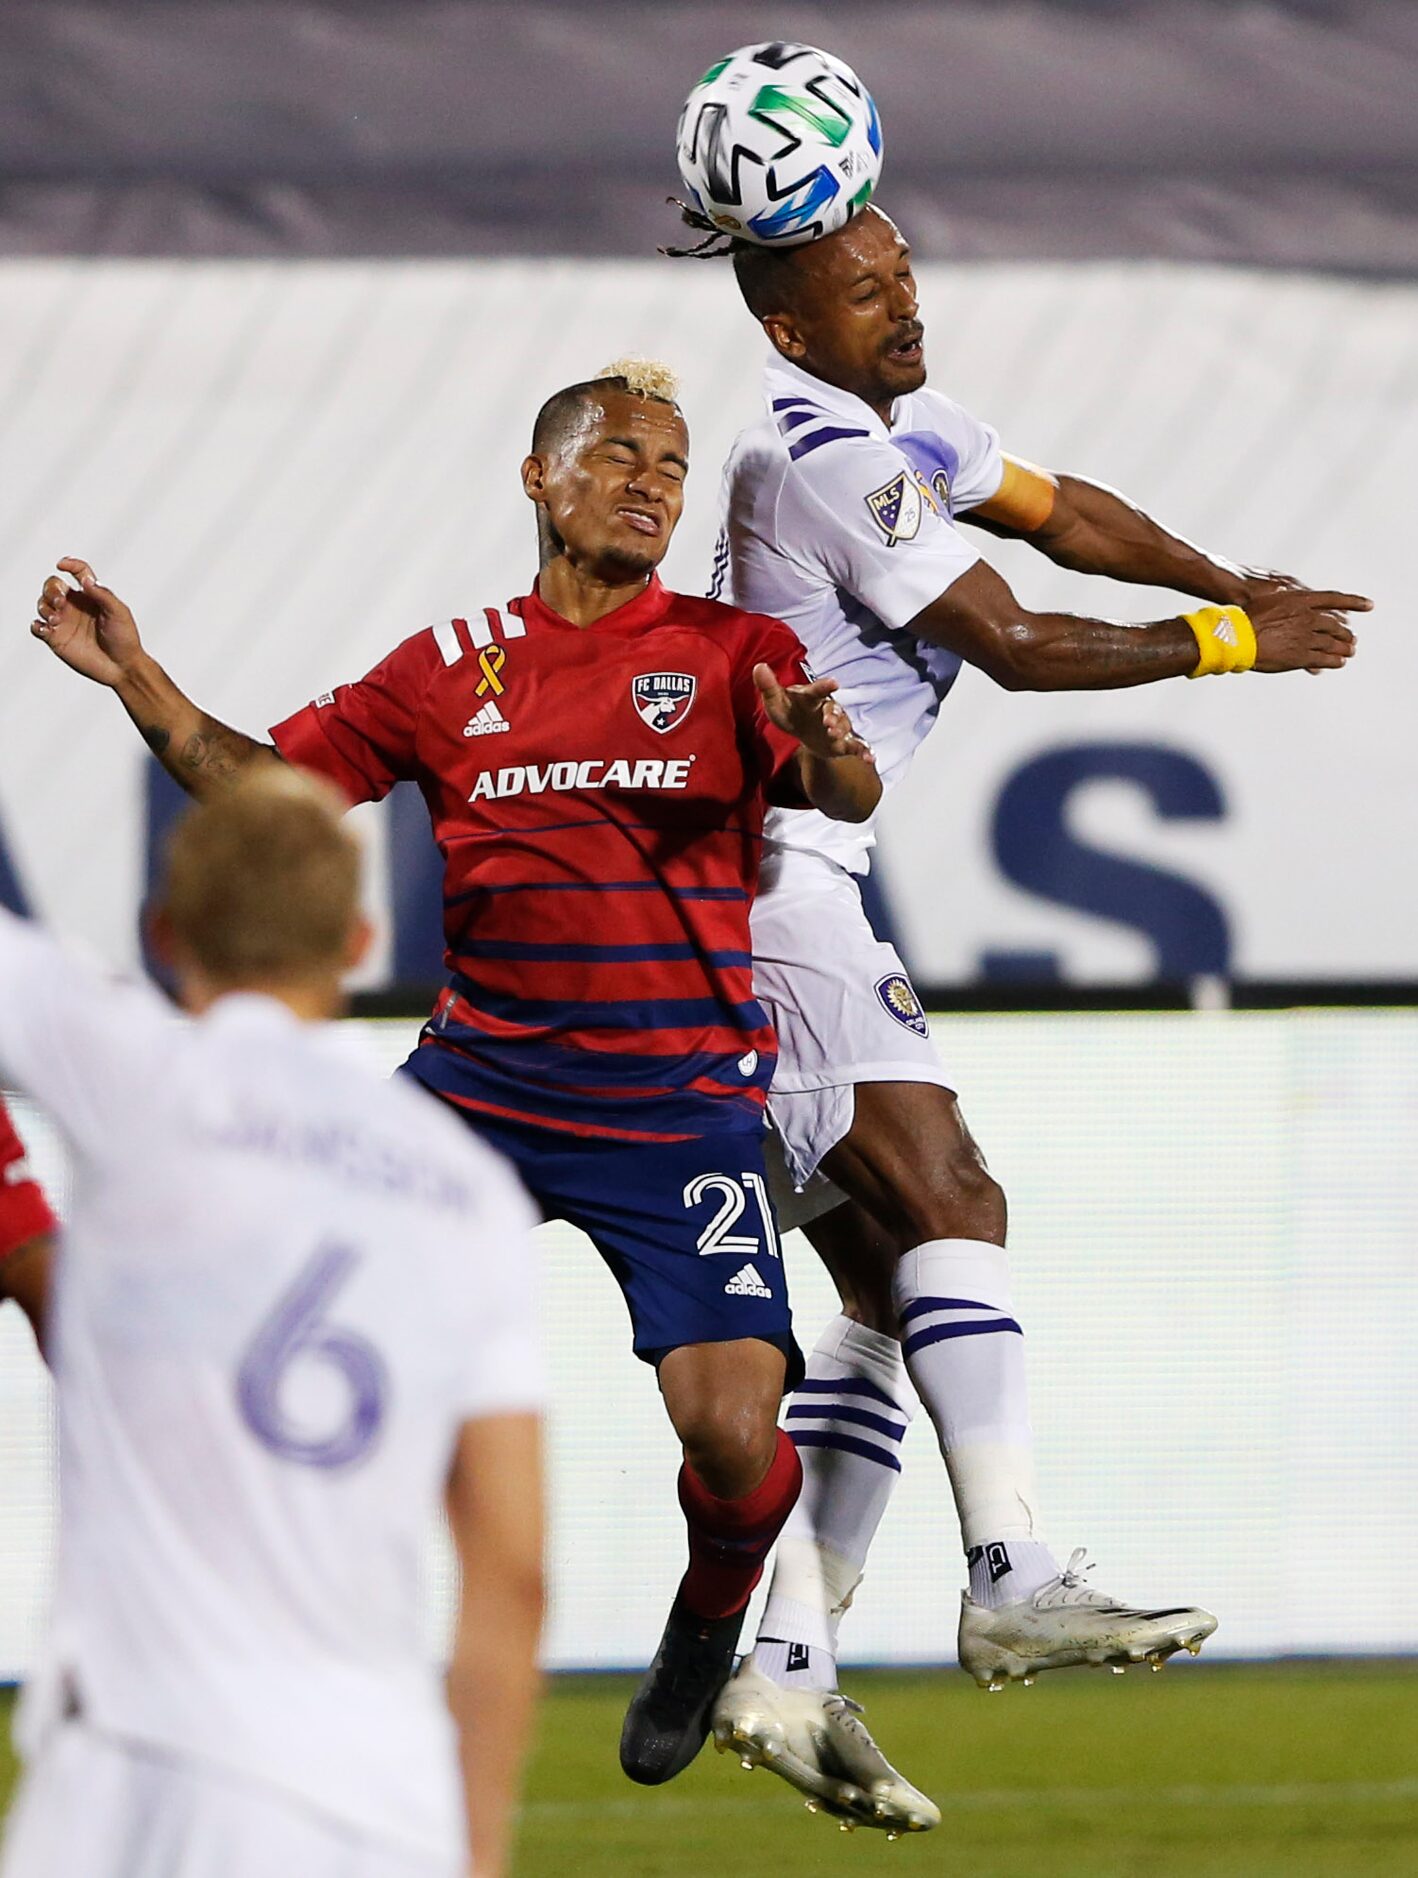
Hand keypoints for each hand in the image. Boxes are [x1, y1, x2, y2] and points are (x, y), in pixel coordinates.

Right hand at [32, 558, 144, 686]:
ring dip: (44, 607)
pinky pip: (37, 627)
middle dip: (51, 590)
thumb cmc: (125, 639)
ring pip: (42, 604)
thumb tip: (86, 580)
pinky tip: (46, 628)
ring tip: (56, 619)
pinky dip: (36, 625)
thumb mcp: (119, 613)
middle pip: (52, 586)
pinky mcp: (56, 639)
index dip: (69, 565)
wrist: (122, 667)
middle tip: (60, 602)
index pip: (78, 573)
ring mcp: (64, 622)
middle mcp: (74, 606)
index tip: (62, 565)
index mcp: (90, 596)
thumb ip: (103, 595)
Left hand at [753, 664, 874, 762]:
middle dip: (832, 714)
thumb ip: (769, 687)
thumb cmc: (791, 711)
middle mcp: (828, 709)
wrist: (804, 731)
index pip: (818, 690)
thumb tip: (758, 666)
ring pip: (844, 726)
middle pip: (833, 709)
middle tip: (827, 722)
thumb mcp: (776, 702)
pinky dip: (864, 751)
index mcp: (812, 697)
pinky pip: (857, 745)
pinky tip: (869, 759)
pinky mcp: (844, 742)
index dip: (825, 686)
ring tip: (834, 735)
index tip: (834, 683)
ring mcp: (838, 725)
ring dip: (841, 730)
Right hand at [1245, 584, 1369, 674]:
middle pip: (1335, 625)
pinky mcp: (1302, 655)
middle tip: (1352, 638)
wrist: (1236, 636)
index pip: (1334, 599)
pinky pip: (1325, 658)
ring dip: (1343, 648)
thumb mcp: (1269, 600)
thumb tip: (1288, 593)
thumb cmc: (1245, 617)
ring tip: (1349, 652)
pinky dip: (1333, 661)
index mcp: (1300, 600)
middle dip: (1345, 632)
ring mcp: (1306, 636)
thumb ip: (1285, 601)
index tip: (1369, 605)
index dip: (1353, 602)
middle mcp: (1307, 617)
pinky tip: (1338, 662)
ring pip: (1333, 643)